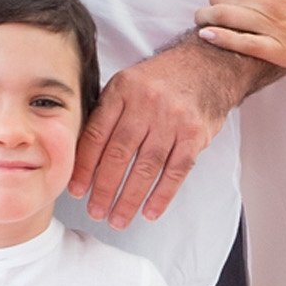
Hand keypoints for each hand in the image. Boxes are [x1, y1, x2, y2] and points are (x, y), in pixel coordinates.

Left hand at [69, 39, 259, 229]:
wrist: (209, 66)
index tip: (76, 190)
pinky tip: (150, 212)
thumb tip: (82, 154)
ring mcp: (173, 120)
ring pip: (146, 167)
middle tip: (95, 211)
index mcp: (122, 91)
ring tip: (118, 219)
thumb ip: (107, 112)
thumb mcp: (128, 83)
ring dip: (130, 198)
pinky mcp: (195, 135)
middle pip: (119, 154)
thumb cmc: (162, 80)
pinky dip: (162, 195)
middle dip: (104, 188)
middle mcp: (146, 104)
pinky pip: (176, 171)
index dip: (84, 167)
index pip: (97, 135)